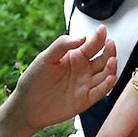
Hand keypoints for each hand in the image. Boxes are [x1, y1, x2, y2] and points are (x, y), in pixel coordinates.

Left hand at [0, 26, 116, 136]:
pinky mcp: (86, 99)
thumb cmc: (33, 81)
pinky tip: (111, 77)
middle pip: (102, 58)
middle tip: (110, 44)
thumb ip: (62, 45)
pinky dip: (108, 85)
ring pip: (105, 74)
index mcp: (74, 57)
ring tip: (112, 60)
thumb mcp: (45, 58)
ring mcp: (85, 84)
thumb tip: (81, 37)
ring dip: (111, 67)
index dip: (98, 37)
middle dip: (109, 50)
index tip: (102, 30)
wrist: (26, 106)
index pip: (91, 44)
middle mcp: (83, 70)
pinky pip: (101, 91)